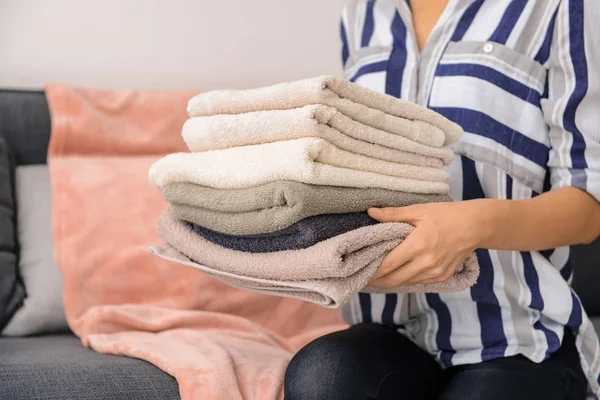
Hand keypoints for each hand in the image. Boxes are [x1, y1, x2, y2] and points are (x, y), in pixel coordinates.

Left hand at [367, 200, 487, 287]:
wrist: (477, 226)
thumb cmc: (447, 215)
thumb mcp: (419, 210)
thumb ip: (393, 214)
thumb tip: (370, 212)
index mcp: (418, 246)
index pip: (389, 265)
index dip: (373, 272)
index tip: (360, 271)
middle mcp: (426, 263)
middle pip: (395, 279)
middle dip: (377, 281)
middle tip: (363, 278)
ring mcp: (435, 272)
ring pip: (406, 283)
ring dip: (390, 282)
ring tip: (376, 278)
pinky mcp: (442, 276)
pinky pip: (418, 282)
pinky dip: (405, 280)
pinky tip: (396, 275)